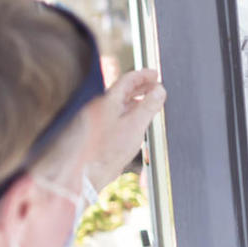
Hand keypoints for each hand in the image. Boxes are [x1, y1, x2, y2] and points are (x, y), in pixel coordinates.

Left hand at [84, 69, 165, 188]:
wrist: (87, 172)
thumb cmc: (108, 150)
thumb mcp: (135, 126)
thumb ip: (148, 106)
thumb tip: (160, 90)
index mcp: (108, 101)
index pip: (127, 80)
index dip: (143, 75)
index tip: (155, 73)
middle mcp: (101, 107)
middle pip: (123, 91)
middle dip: (141, 87)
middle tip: (155, 86)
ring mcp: (99, 120)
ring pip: (120, 103)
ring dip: (136, 100)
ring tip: (149, 102)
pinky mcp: (100, 132)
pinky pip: (117, 114)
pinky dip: (129, 112)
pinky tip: (136, 121)